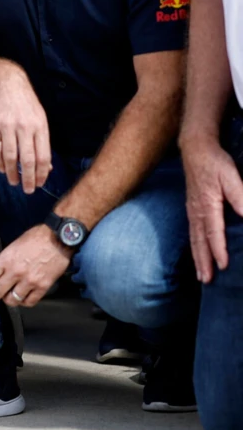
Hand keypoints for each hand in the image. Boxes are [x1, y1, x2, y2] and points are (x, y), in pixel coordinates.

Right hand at [0, 67, 51, 192]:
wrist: (7, 85)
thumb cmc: (27, 106)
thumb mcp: (40, 120)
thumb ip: (43, 143)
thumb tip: (47, 168)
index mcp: (40, 126)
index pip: (43, 156)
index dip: (41, 174)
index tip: (39, 184)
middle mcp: (24, 127)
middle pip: (26, 159)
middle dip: (27, 178)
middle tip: (27, 190)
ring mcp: (7, 125)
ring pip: (9, 156)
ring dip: (11, 172)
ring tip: (13, 181)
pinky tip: (2, 168)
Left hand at [0, 224, 71, 306]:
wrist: (57, 238)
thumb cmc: (35, 239)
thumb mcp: (12, 246)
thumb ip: (3, 261)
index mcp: (5, 260)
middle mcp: (15, 272)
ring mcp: (29, 281)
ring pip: (12, 301)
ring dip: (9, 299)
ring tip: (11, 294)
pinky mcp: (43, 287)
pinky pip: (29, 302)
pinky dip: (24, 301)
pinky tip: (24, 295)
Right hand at [183, 138, 242, 282]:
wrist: (195, 149)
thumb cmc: (215, 163)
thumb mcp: (232, 178)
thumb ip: (240, 198)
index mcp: (208, 205)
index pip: (214, 232)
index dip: (218, 249)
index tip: (223, 266)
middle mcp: (197, 211)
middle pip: (200, 240)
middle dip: (203, 261)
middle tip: (206, 280)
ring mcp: (192, 210)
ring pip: (194, 238)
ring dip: (197, 257)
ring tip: (201, 274)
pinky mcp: (192, 207)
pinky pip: (192, 232)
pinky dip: (194, 246)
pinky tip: (197, 252)